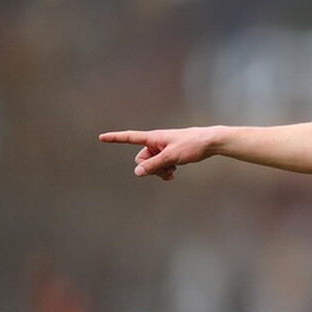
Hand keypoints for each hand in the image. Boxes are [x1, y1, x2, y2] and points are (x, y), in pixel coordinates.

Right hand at [99, 127, 217, 180]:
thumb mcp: (171, 157)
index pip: (130, 137)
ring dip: (159, 171)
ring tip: (173, 172)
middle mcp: (156, 143)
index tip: (101, 137)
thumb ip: (154, 165)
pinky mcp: (171, 155)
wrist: (210, 142)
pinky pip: (160, 166)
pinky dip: (164, 171)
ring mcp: (163, 149)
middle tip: (166, 169)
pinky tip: (173, 174)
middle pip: (141, 159)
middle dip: (150, 168)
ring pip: (152, 165)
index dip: (116, 138)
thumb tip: (137, 172)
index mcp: (153, 138)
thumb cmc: (192, 145)